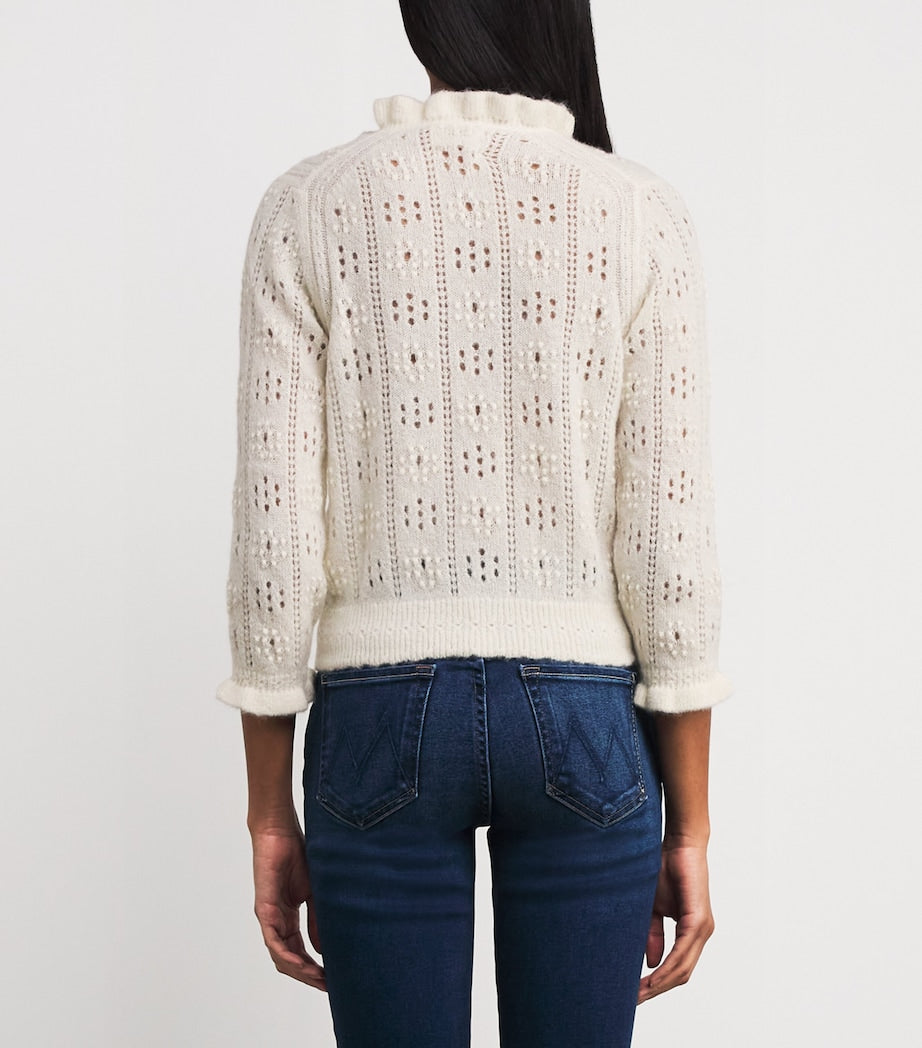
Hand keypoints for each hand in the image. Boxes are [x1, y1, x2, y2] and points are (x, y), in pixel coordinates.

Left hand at [250, 822, 326, 990]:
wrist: (280, 831)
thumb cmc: (296, 854)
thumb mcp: (314, 893)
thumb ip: (317, 920)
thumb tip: (322, 951)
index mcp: (287, 917)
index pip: (298, 951)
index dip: (313, 968)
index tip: (331, 979)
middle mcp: (275, 921)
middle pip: (288, 959)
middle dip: (308, 975)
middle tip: (327, 986)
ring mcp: (268, 916)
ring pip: (280, 955)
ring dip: (299, 971)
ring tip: (318, 979)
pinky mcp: (264, 908)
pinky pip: (273, 939)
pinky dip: (286, 955)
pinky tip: (301, 964)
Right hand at [637, 837, 714, 1002]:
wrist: (679, 843)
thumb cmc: (667, 870)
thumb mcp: (654, 908)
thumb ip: (653, 934)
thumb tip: (650, 962)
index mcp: (692, 932)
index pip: (677, 968)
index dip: (657, 984)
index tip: (635, 994)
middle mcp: (701, 934)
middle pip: (681, 974)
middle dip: (656, 990)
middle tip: (633, 1000)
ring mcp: (702, 928)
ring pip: (682, 968)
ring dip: (660, 984)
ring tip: (638, 993)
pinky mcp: (698, 920)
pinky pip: (683, 952)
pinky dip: (667, 967)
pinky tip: (652, 976)